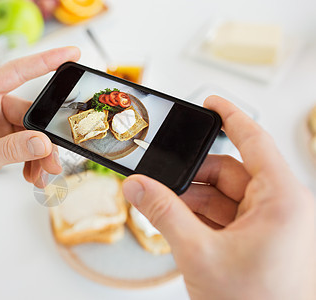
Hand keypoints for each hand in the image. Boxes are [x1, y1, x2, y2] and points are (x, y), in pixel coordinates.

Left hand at [0, 46, 79, 203]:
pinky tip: (33, 175)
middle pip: (31, 112)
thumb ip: (11, 149)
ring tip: (43, 174)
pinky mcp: (4, 137)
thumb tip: (43, 143)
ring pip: (33, 132)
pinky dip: (35, 160)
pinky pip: (29, 144)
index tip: (71, 54)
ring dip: (41, 154)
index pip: (15, 71)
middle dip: (45, 138)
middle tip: (54, 158)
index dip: (45, 60)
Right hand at [122, 96, 315, 298]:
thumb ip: (163, 214)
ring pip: (224, 194)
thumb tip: (137, 186)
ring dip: (192, 199)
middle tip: (160, 180)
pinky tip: (179, 223)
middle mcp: (281, 207)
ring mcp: (269, 224)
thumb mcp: (199, 254)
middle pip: (229, 171)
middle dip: (192, 176)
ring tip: (165, 209)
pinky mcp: (258, 239)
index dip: (230, 116)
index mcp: (282, 200)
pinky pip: (225, 214)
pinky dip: (200, 216)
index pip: (254, 140)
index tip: (210, 102)